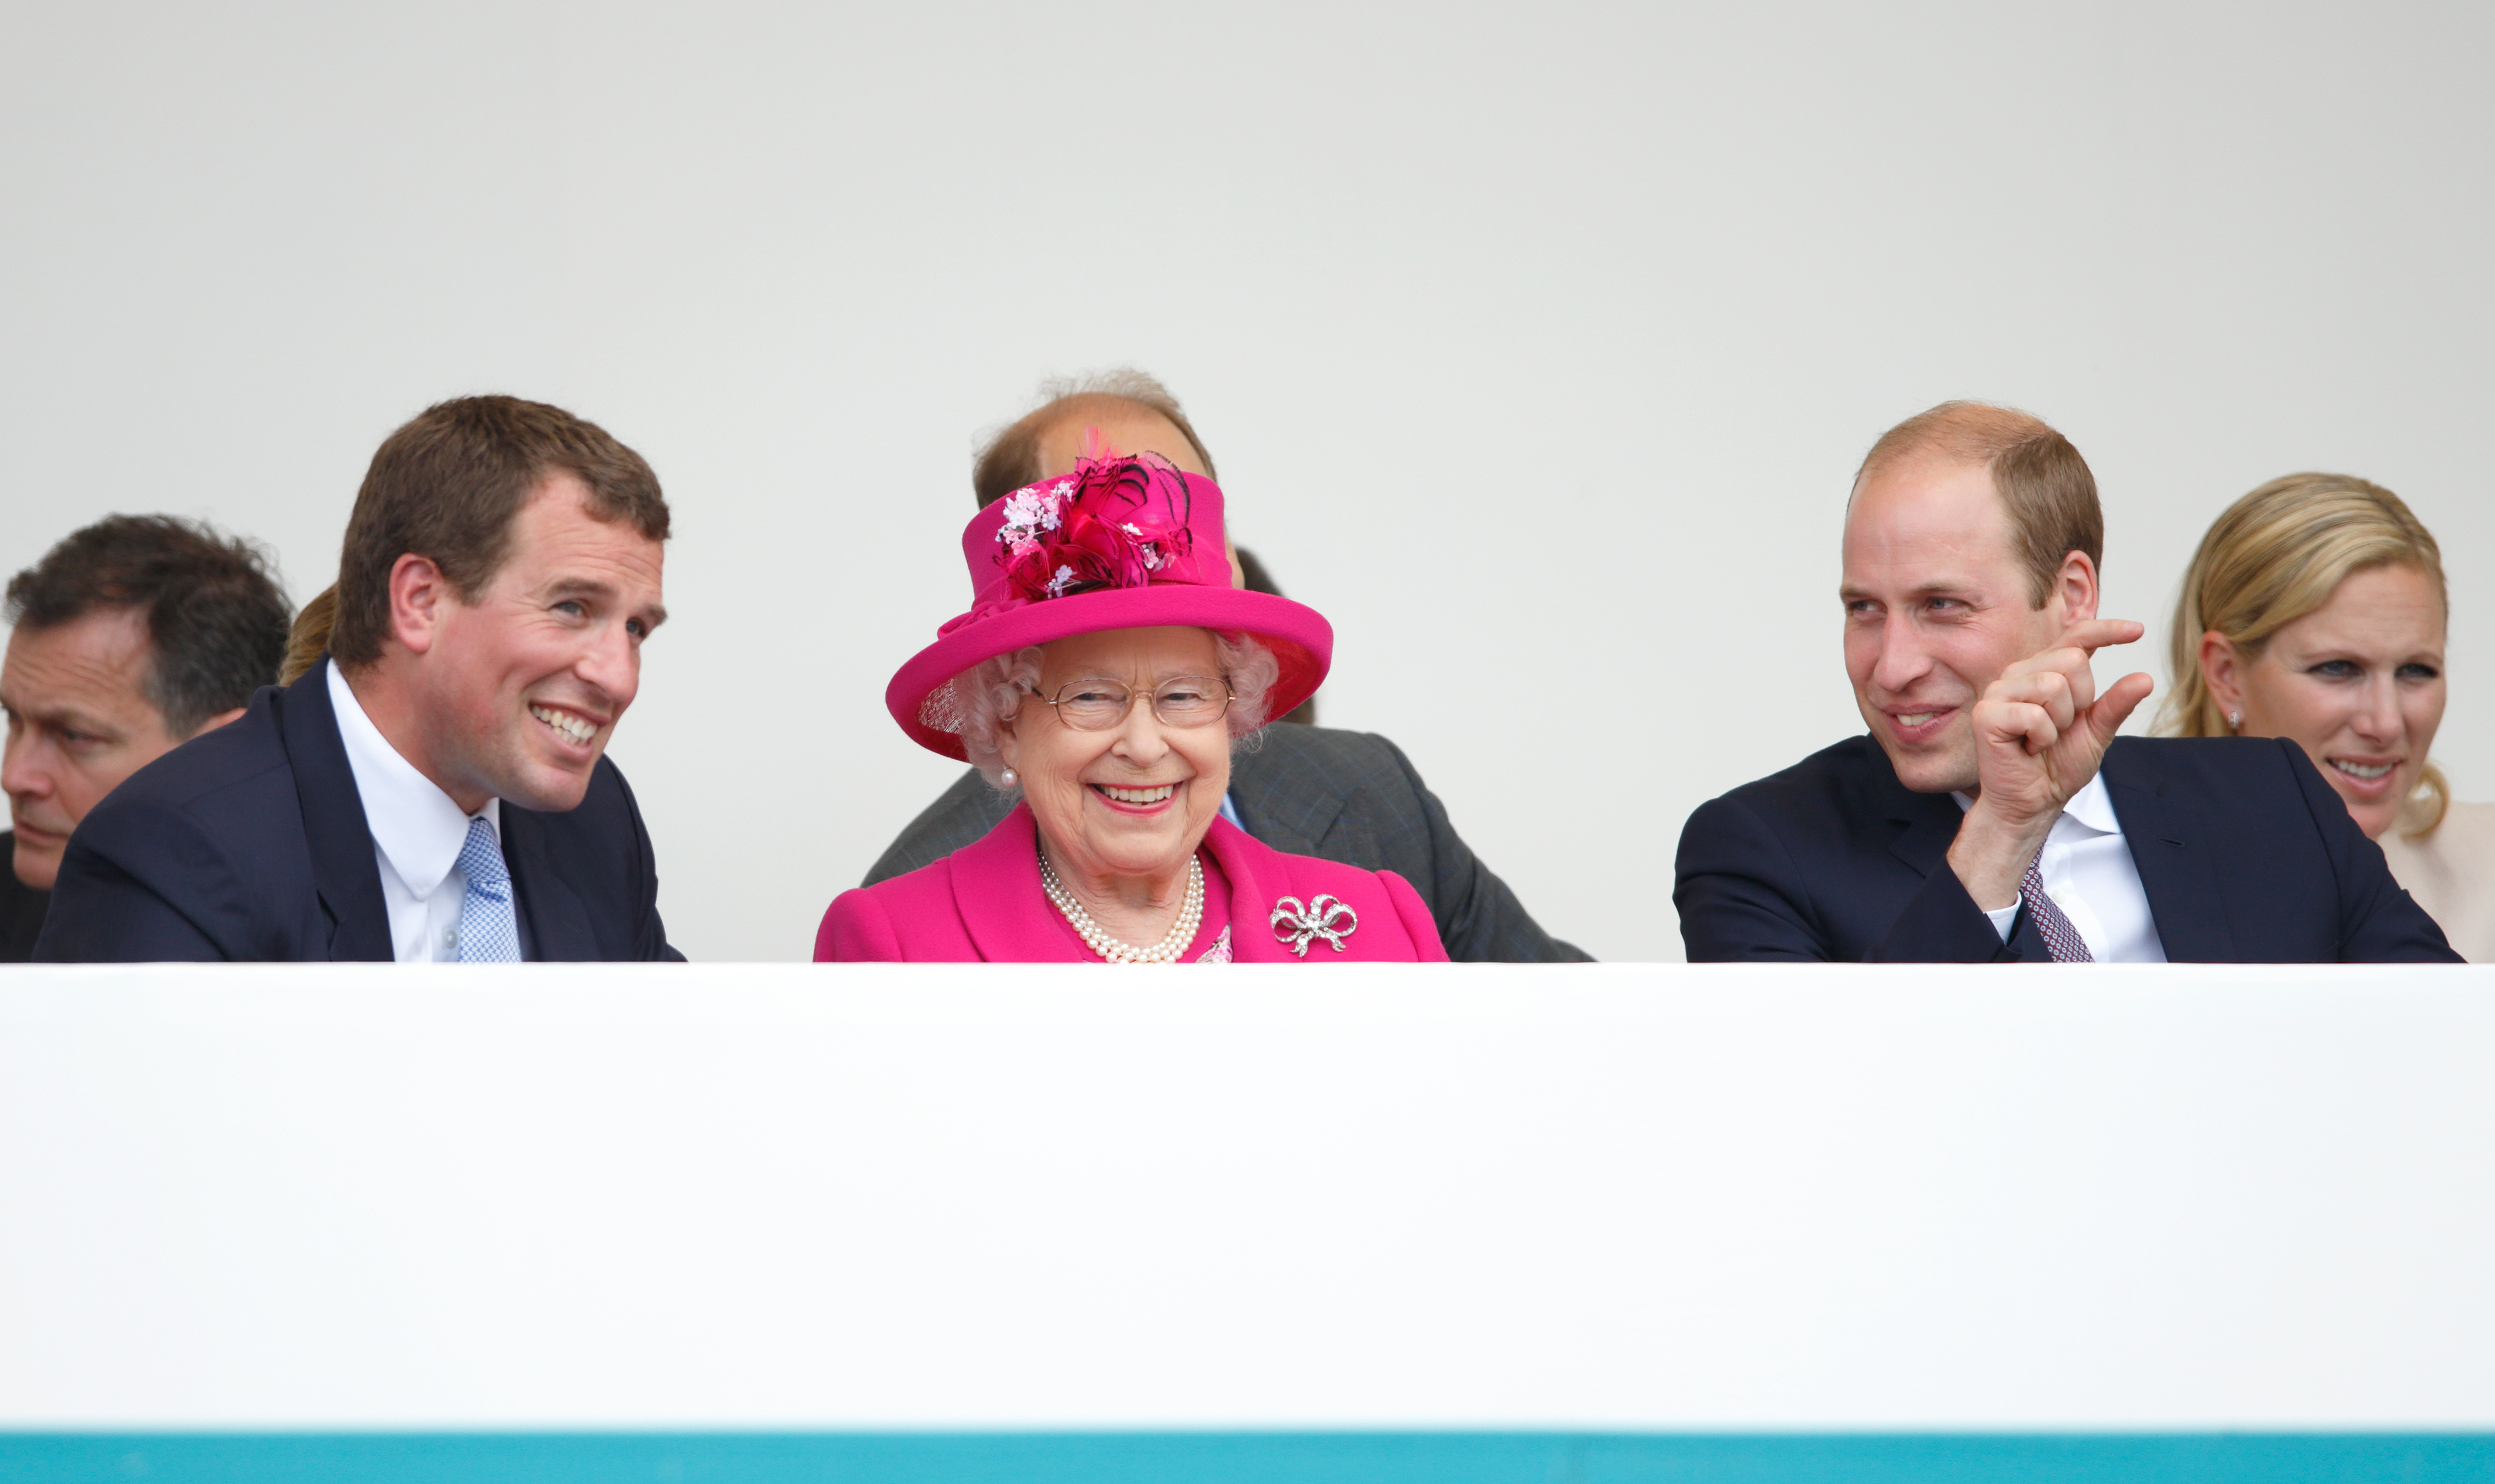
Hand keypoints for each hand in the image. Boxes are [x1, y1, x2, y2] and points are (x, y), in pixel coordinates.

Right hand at [1946, 619, 2154, 910]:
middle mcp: (2018, 674)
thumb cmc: (2057, 767)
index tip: (2137, 631)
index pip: (2076, 638)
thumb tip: (2145, 678)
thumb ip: (2116, 704)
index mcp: (2044, 671)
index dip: (2106, 631)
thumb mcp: (2096, 733)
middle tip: (2061, 730)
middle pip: (2072, 661)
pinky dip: (2042, 737)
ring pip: (2053, 685)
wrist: (2032, 803)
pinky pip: (2034, 714)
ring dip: (2060, 723)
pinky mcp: (1987, 714)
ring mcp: (1999, 691)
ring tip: (2043, 740)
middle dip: (2080, 702)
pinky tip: (2028, 748)